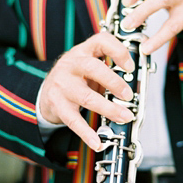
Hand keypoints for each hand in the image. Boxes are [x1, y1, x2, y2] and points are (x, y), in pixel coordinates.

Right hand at [38, 31, 135, 150]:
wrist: (45, 92)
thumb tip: (136, 86)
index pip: (101, 41)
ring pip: (86, 97)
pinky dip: (86, 133)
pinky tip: (97, 142)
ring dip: (109, 109)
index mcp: (83, 52)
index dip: (118, 51)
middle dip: (114, 82)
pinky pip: (73, 120)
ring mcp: (62, 85)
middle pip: (93, 69)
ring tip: (125, 117)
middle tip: (129, 96)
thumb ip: (109, 71)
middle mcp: (70, 65)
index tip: (130, 67)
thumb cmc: (75, 78)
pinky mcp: (57, 105)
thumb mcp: (89, 66)